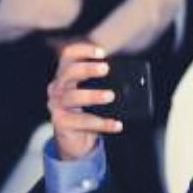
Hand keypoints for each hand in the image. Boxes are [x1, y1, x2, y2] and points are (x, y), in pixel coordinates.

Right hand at [45, 42, 121, 162]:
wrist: (76, 142)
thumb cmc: (88, 115)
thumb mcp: (95, 99)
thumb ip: (106, 87)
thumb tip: (135, 82)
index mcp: (66, 77)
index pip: (68, 57)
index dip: (82, 50)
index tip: (102, 52)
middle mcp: (58, 88)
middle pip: (68, 72)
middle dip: (87, 69)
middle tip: (105, 68)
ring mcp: (57, 105)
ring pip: (72, 97)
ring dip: (93, 95)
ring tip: (110, 96)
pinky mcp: (62, 123)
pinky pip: (83, 122)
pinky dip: (102, 123)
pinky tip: (117, 124)